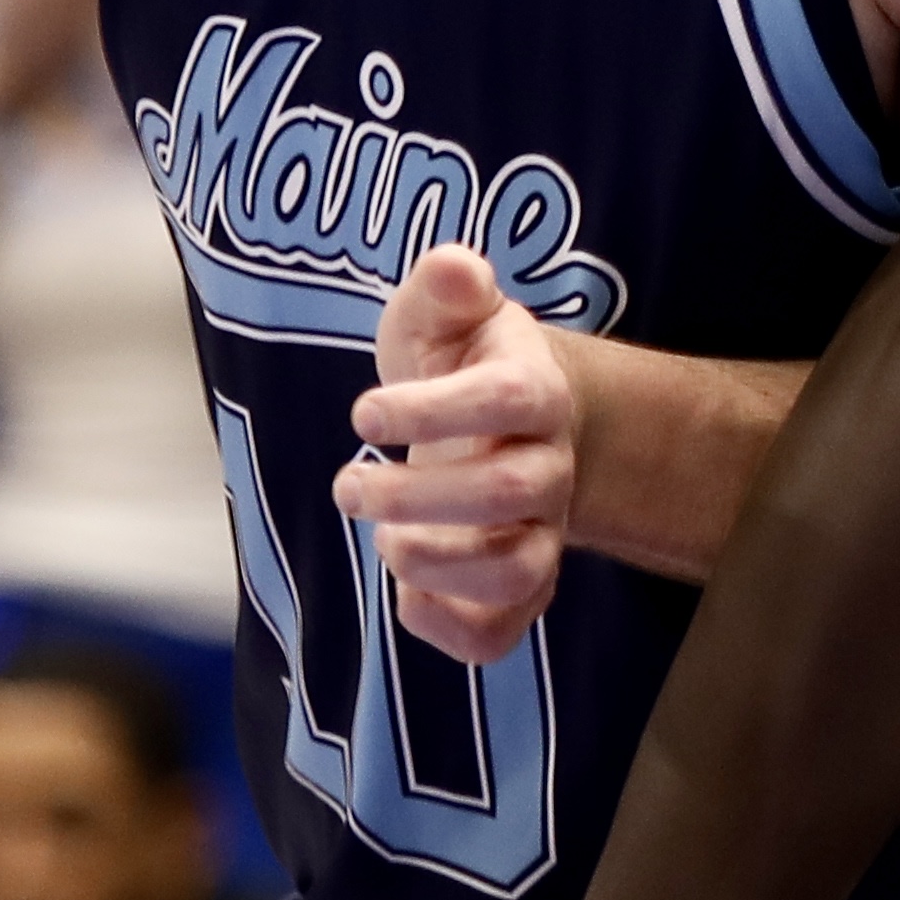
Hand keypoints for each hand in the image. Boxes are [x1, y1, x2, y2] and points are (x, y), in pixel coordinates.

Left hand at [343, 242, 574, 668]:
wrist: (497, 424)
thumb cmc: (458, 364)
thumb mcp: (440, 315)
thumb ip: (445, 286)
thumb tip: (455, 267)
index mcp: (536, 390)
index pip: (508, 399)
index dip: (434, 411)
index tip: (362, 414)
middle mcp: (551, 466)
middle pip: (509, 491)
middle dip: (416, 496)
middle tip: (347, 487)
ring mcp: (542, 533)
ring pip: (519, 570)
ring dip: (437, 564)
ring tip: (381, 542)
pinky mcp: (520, 589)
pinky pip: (501, 632)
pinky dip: (448, 627)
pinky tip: (401, 596)